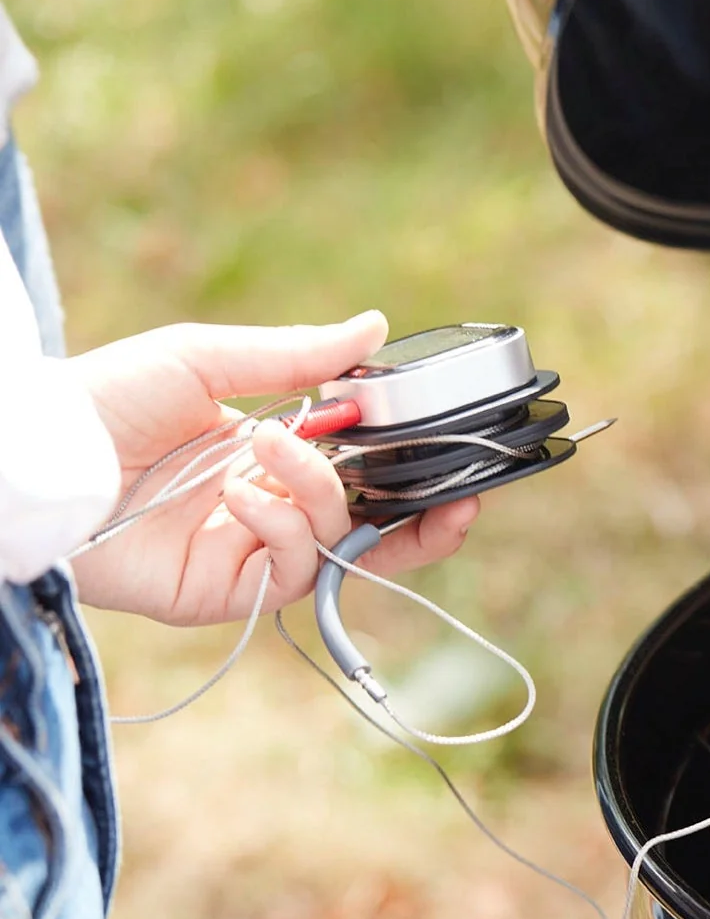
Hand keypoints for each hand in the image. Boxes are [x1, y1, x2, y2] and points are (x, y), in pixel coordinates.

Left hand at [67, 313, 479, 625]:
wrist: (39, 456)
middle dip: (420, 518)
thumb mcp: (206, 357)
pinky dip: (282, 529)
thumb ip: (297, 353)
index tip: (450, 454)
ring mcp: (246, 553)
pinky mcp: (222, 593)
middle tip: (458, 501)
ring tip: (267, 451)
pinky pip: (291, 572)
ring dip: (318, 494)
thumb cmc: (102, 398)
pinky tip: (243, 496)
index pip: (358, 470)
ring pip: (335, 544)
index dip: (409, 471)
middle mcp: (264, 507)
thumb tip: (376, 326)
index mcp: (266, 454)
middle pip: (368, 526)